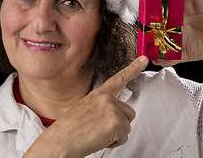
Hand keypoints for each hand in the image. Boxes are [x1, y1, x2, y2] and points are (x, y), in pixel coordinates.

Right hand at [24, 56, 148, 157]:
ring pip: (127, 126)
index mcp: (98, 94)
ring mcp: (111, 109)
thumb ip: (101, 106)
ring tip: (97, 134)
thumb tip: (112, 114)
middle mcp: (106, 98)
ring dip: (116, 134)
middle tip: (99, 129)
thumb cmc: (69, 130)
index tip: (144, 59)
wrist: (59, 142)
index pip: (119, 78)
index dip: (133, 68)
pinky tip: (99, 139)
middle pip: (129, 113)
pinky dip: (114, 143)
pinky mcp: (115, 122)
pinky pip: (124, 137)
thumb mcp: (85, 110)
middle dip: (119, 124)